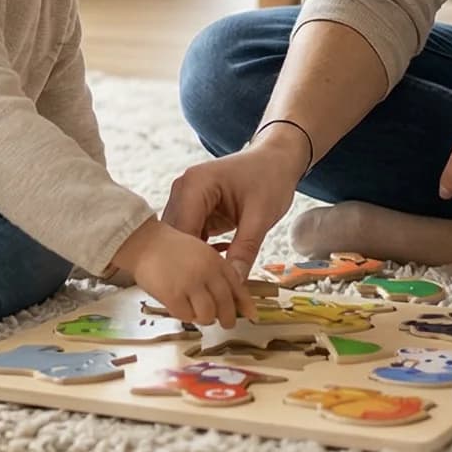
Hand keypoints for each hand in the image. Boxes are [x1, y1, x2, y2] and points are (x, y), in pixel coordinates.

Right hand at [114, 218, 251, 327]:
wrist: (138, 238)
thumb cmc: (169, 241)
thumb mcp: (201, 247)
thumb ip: (223, 264)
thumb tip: (236, 291)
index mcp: (213, 257)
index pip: (236, 284)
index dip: (244, 302)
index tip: (251, 315)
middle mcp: (205, 270)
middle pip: (224, 304)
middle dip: (227, 317)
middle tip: (226, 322)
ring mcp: (189, 283)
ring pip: (208, 314)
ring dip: (205, 318)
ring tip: (200, 313)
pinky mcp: (171, 293)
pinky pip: (187, 316)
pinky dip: (187, 315)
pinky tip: (183, 308)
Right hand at [161, 138, 305, 274]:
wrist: (275, 159)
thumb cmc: (270, 177)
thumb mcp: (261, 215)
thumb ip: (246, 249)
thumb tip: (235, 283)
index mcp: (194, 185)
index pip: (182, 232)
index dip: (191, 263)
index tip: (205, 288)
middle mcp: (182, 190)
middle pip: (176, 237)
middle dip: (191, 265)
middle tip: (209, 292)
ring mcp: (185, 199)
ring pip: (181, 240)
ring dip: (196, 261)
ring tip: (213, 283)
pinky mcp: (194, 209)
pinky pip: (191, 237)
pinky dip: (202, 253)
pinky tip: (217, 268)